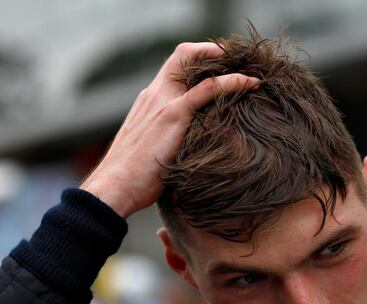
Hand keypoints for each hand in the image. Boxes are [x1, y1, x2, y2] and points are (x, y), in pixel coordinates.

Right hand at [81, 42, 260, 217]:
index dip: (199, 61)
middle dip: (215, 52)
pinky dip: (232, 81)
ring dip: (226, 62)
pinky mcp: (172, 115)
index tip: (223, 69)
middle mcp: (154, 94)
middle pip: (184, 54)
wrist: (115, 187)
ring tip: (251, 70)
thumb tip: (187, 153)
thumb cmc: (133, 179)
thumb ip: (167, 141)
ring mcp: (163, 102)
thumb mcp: (151, 151)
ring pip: (195, 64)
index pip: (174, 66)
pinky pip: (208, 88)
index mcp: (148, 101)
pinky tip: (251, 84)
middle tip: (241, 64)